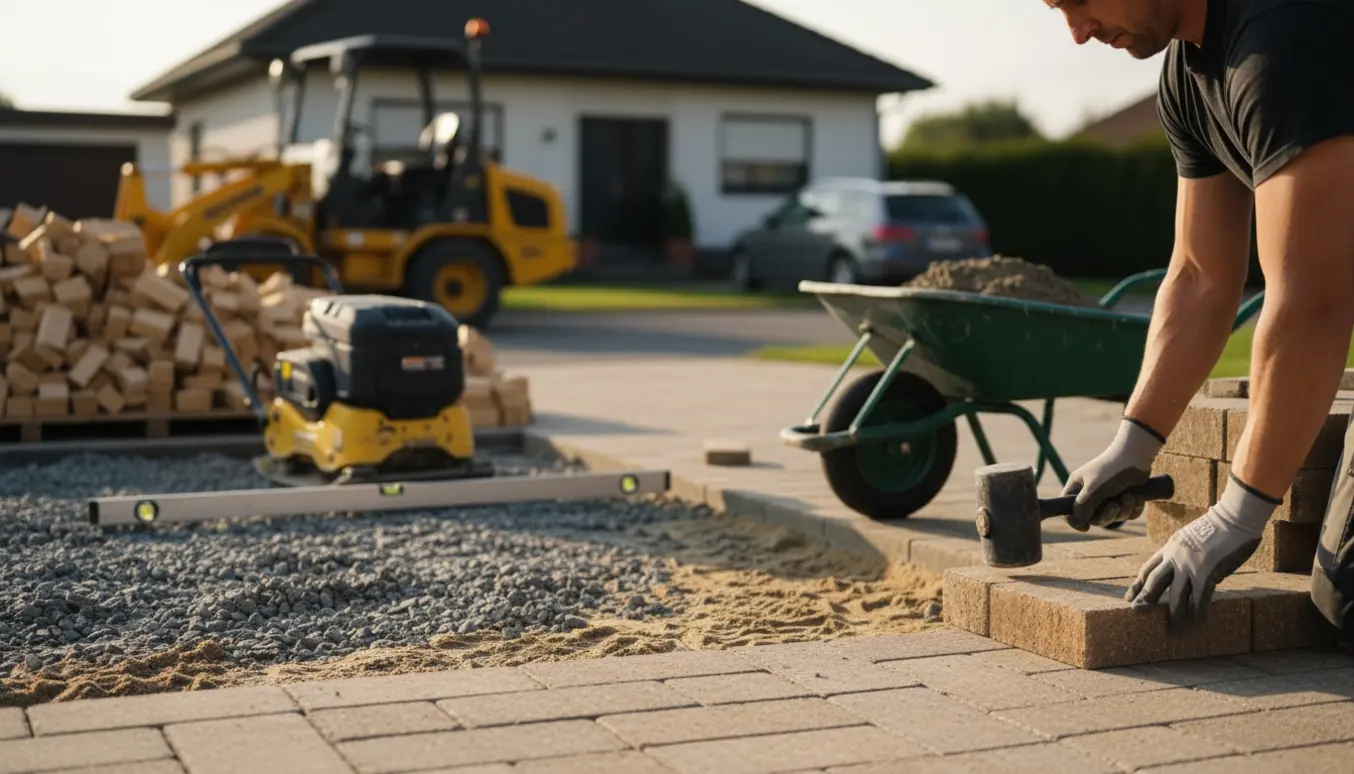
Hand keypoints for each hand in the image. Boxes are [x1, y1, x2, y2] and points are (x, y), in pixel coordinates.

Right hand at [1062, 418, 1164, 530]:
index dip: (1075, 521)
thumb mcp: (1093, 490)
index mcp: (1078, 487)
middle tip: (1114, 505)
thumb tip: (1076, 523)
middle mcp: (1091, 493)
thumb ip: (1083, 508)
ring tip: (1128, 496)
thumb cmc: (1110, 470)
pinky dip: (1133, 508)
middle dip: (1108, 514)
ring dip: (1123, 509)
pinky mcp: (1125, 498)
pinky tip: (1136, 496)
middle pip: (1094, 518)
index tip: (1086, 527)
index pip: (1069, 510)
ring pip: (1114, 517)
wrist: (1137, 456)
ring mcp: (1109, 496)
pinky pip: (1128, 514)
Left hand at [1127, 475, 1277, 629]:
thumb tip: (1194, 577)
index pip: (1148, 568)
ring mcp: (1189, 566)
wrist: (1233, 517)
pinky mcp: (1206, 573)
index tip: (1129, 597)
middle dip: (1145, 599)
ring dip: (1175, 615)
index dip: (1138, 584)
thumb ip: (1188, 555)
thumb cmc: (1219, 526)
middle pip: (1154, 582)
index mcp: (1170, 548)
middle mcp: (1175, 557)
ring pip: (1175, 596)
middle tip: (1136, 612)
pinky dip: (1198, 613)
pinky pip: (1199, 599)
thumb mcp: (1193, 537)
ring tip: (1174, 630)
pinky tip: (1198, 624)